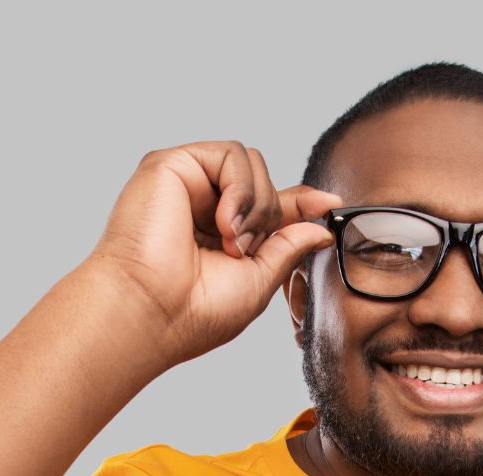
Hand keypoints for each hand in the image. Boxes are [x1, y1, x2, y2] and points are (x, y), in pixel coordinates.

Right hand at [85, 140, 342, 367]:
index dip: (300, 202)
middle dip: (269, 216)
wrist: (150, 313)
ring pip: (251, 163)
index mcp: (218, 235)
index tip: (332, 204)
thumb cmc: (192, 312)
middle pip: (263, 181)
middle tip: (244, 251)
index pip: (266, 205)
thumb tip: (320, 226)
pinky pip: (231, 154)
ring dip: (255, 205)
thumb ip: (287, 246)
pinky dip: (240, 188)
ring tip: (231, 241)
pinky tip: (223, 222)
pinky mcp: (171, 164)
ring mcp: (186, 184)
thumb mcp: (258, 281)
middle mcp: (200, 206)